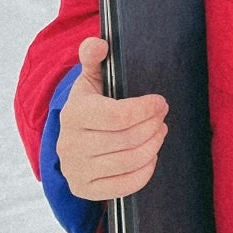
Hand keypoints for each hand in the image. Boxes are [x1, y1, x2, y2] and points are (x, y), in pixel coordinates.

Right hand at [57, 37, 168, 200]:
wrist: (71, 140)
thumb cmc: (89, 104)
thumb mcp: (89, 78)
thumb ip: (93, 56)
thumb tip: (99, 43)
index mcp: (73, 114)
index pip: (117, 115)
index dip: (145, 108)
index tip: (160, 102)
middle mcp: (70, 145)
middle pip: (126, 139)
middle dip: (152, 125)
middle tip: (162, 116)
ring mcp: (76, 170)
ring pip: (128, 161)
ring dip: (152, 146)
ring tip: (160, 132)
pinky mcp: (85, 190)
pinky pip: (123, 187)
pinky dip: (144, 172)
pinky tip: (150, 157)